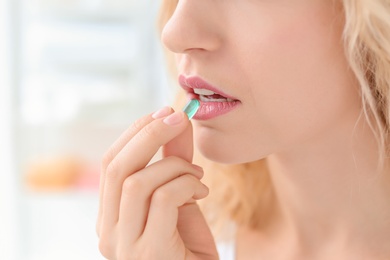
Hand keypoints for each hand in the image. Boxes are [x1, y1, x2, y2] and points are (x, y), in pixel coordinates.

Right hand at [96, 107, 218, 259]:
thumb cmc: (189, 245)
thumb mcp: (179, 196)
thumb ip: (173, 161)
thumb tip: (177, 122)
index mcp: (110, 215)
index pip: (110, 163)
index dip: (136, 132)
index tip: (164, 112)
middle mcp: (108, 231)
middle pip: (116, 168)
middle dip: (148, 134)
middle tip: (177, 118)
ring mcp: (124, 245)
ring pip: (136, 183)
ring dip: (173, 166)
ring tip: (196, 174)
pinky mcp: (148, 253)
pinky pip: (163, 199)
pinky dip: (186, 184)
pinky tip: (201, 191)